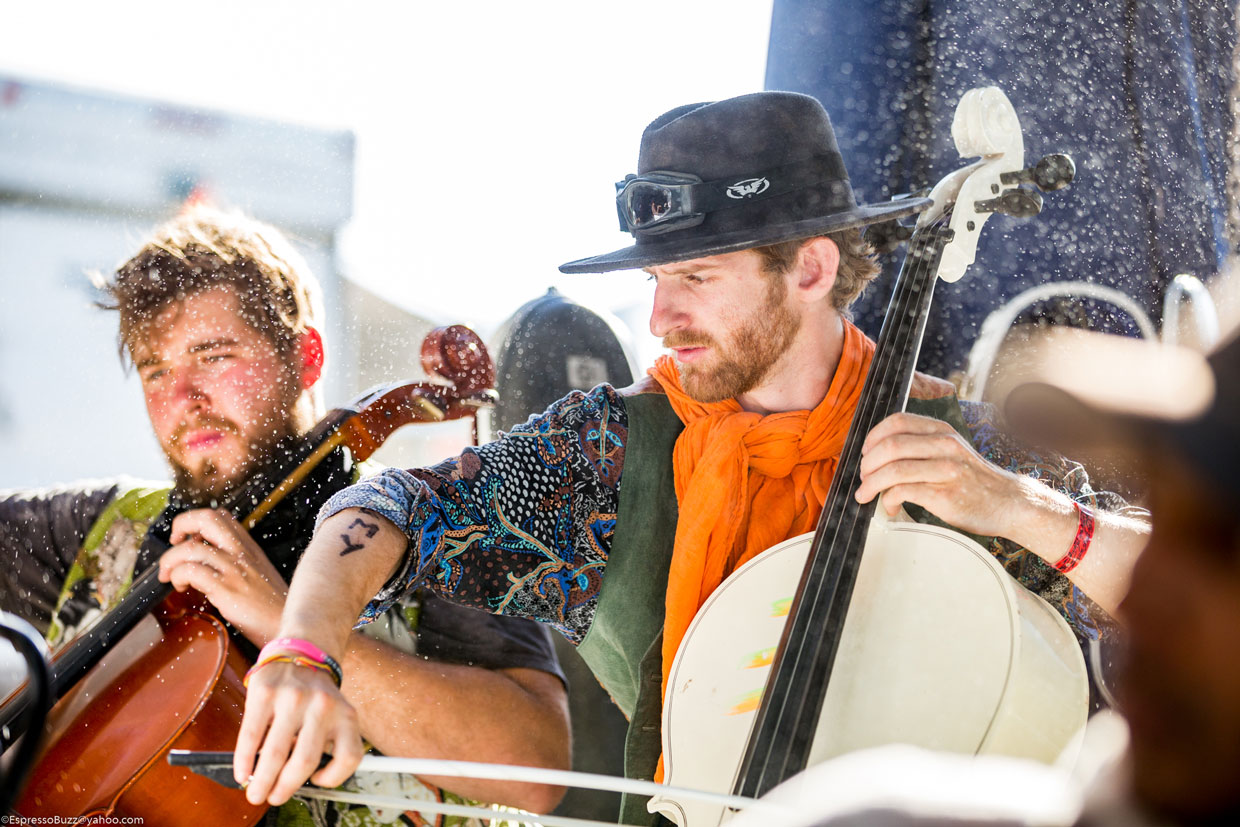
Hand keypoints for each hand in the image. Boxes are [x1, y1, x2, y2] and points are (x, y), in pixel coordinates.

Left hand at [158, 509, 287, 643]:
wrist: (288, 625)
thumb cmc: (272, 607)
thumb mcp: (259, 575)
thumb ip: (236, 564)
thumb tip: (204, 564)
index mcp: (249, 547)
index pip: (221, 516)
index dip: (197, 521)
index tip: (188, 537)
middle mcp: (242, 552)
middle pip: (207, 518)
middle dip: (181, 525)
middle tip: (173, 542)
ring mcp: (234, 568)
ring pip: (190, 547)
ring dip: (170, 560)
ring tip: (170, 575)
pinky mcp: (226, 588)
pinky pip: (190, 571)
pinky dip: (177, 576)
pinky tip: (181, 587)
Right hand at [234, 656, 363, 804]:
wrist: (301, 652)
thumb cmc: (316, 695)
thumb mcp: (335, 714)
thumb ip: (326, 742)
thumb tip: (297, 781)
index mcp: (345, 715)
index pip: (348, 756)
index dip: (333, 778)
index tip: (316, 781)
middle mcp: (322, 705)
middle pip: (304, 761)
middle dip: (285, 788)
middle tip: (272, 797)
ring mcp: (292, 698)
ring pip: (276, 753)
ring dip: (262, 780)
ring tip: (256, 791)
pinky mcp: (265, 692)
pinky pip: (252, 736)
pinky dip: (245, 760)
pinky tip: (242, 772)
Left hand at [855, 412, 1027, 538]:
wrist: (1009, 503)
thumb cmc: (973, 479)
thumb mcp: (951, 450)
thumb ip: (921, 446)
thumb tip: (878, 453)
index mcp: (942, 431)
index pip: (897, 422)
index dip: (873, 437)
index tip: (865, 453)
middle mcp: (944, 445)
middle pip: (890, 445)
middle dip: (867, 464)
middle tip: (862, 478)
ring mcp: (946, 470)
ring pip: (892, 470)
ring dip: (870, 484)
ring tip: (865, 494)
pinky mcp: (945, 494)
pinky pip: (902, 492)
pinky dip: (887, 501)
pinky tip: (889, 507)